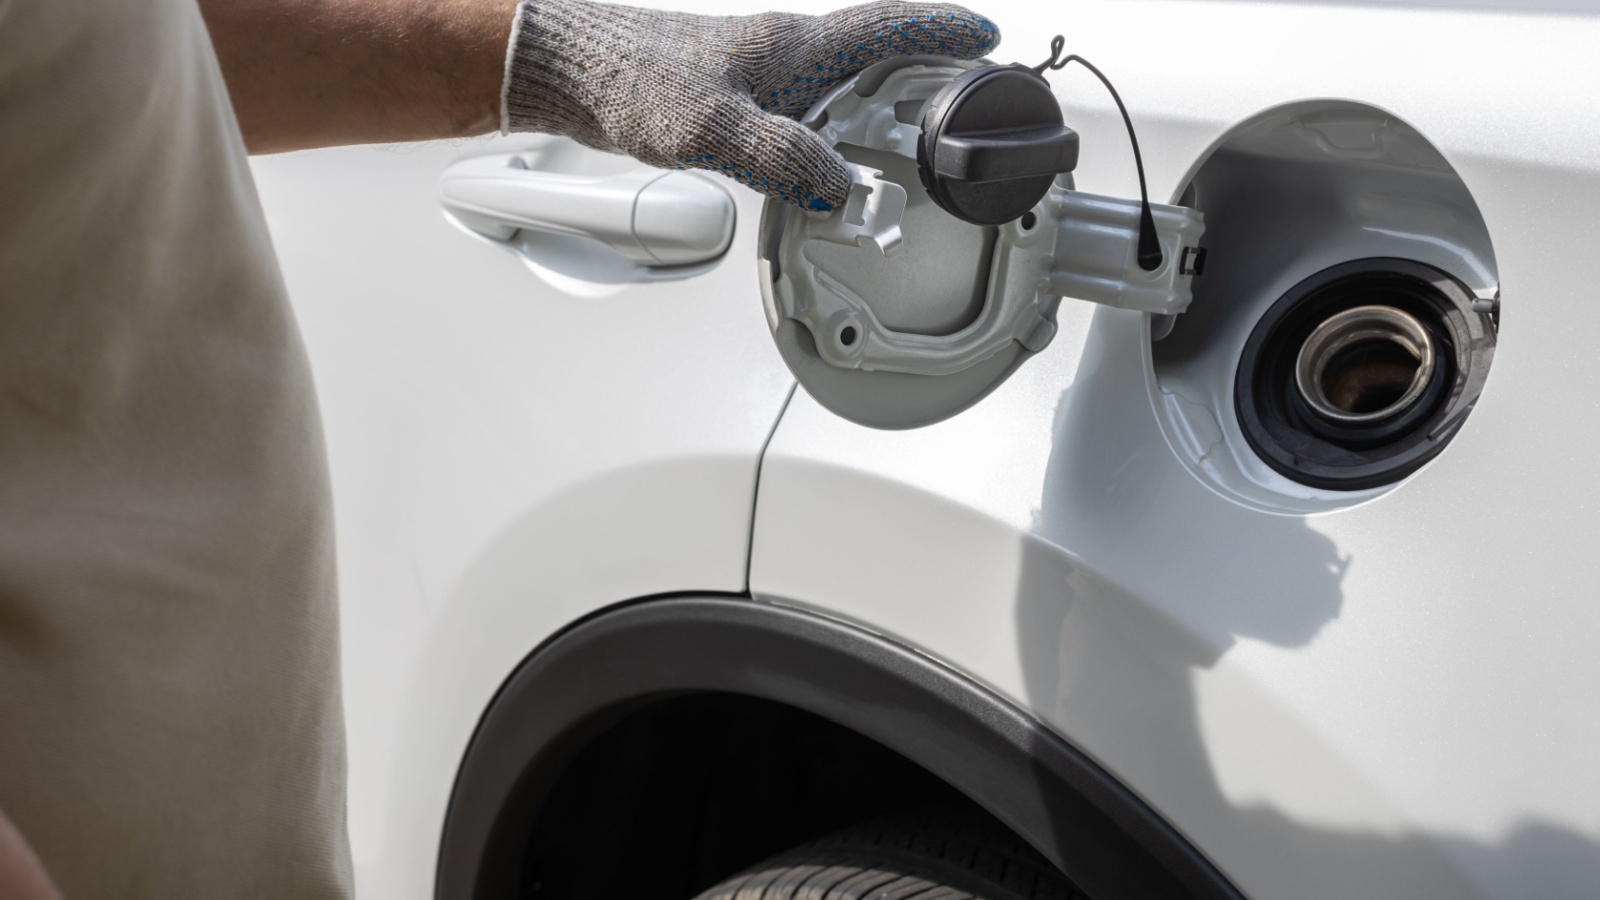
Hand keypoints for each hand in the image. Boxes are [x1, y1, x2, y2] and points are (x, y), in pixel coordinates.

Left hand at [504, 0, 1000, 210]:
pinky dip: (838, 129)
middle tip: (967, 99)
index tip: (987, 36)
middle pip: (880, 53)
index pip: (887, 27)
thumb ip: (783, 157)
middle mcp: (788, 52)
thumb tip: (841, 189)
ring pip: (846, 84)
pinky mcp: (743, 96)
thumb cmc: (637, 81)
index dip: (942, 31)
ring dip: (885, 104)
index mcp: (795, 47)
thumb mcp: (715, 128)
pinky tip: (830, 161)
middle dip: (930, 70)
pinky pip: (811, 108)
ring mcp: (767, 73)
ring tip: (916, 143)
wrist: (580, 72)